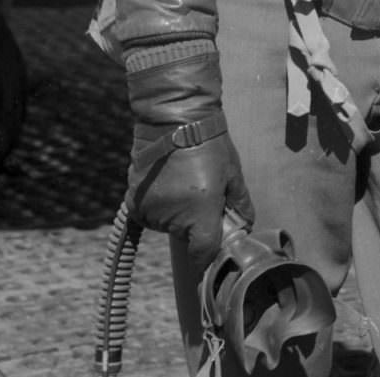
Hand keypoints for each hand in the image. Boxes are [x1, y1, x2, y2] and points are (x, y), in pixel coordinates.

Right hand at [124, 47, 253, 270]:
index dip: (210, 259)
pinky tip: (169, 182)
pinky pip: (151, 215)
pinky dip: (160, 206)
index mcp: (200, 213)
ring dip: (177, 214)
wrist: (173, 118)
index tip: (215, 261)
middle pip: (188, 237)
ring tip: (185, 182)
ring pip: (168, 226)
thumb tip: (245, 226)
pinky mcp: (134, 202)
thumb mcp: (233, 173)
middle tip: (205, 196)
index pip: (204, 254)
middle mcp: (172, 218)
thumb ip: (240, 204)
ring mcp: (150, 211)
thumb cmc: (210, 143)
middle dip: (197, 225)